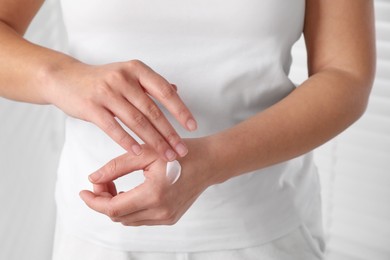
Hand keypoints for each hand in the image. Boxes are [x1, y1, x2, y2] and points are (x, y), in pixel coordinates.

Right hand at [45, 59, 196, 160]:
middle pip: (152, 110)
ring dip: (154, 141)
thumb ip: (150, 84)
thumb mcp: (127, 74)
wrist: (64, 78)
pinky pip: (113, 127)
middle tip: (182, 149)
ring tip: (167, 155)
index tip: (192, 126)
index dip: (180, 110)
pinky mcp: (91, 107)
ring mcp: (106, 92)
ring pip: (136, 121)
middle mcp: (123, 78)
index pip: (164, 91)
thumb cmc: (101, 80)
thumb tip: (176, 90)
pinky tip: (139, 153)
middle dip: (170, 132)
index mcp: (136, 70)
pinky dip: (127, 141)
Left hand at [79, 139, 213, 225]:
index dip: (94, 201)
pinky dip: (129, 208)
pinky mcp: (170, 218)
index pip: (113, 208)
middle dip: (103, 200)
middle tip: (101, 181)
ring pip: (128, 219)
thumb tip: (93, 179)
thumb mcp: (146, 152)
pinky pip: (140, 219)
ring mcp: (166, 217)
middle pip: (118, 216)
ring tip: (114, 185)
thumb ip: (116, 166)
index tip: (83, 191)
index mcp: (155, 194)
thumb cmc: (181, 152)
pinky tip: (129, 192)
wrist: (210, 162)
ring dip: (115, 204)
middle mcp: (161, 211)